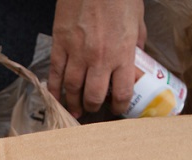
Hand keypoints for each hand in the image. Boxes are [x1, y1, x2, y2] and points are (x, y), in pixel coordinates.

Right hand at [48, 0, 145, 116]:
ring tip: (75, 109)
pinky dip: (54, 89)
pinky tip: (56, 98)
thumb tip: (136, 55)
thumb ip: (136, 41)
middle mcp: (100, 58)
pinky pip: (55, 73)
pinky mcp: (60, 43)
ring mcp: (77, 52)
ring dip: (74, 103)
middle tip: (93, 108)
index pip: (122, 92)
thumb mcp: (137, 18)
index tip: (117, 109)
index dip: (120, 106)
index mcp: (123, 53)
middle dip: (94, 106)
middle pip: (94, 96)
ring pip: (72, 88)